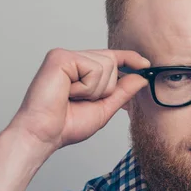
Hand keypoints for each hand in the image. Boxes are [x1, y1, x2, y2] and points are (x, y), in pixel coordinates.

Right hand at [7, 48, 149, 156]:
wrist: (44, 135)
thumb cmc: (67, 125)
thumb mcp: (104, 108)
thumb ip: (122, 92)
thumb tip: (141, 77)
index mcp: (80, 69)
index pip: (110, 57)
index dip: (129, 58)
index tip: (145, 63)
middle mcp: (72, 58)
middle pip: (112, 61)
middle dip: (105, 88)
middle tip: (81, 100)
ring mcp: (65, 55)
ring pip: (105, 65)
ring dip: (95, 90)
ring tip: (73, 97)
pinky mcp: (60, 57)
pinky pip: (93, 68)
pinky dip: (86, 88)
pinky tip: (68, 93)